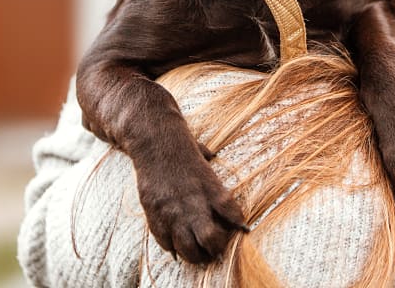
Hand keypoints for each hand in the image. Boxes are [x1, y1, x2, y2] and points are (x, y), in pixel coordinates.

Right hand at [131, 133, 245, 263]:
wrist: (155, 141)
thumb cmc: (184, 150)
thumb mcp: (209, 166)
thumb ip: (216, 185)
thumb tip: (227, 200)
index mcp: (211, 187)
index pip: (232, 214)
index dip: (238, 225)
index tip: (240, 228)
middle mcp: (192, 202)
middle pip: (210, 238)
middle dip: (216, 248)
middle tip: (217, 248)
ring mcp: (172, 211)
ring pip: (187, 248)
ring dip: (195, 254)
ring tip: (199, 252)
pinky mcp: (154, 214)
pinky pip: (166, 242)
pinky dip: (173, 246)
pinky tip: (178, 243)